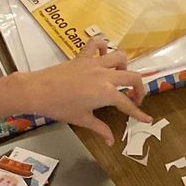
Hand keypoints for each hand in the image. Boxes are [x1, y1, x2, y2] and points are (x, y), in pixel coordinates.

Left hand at [22, 46, 151, 146]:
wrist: (38, 91)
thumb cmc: (60, 107)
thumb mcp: (83, 119)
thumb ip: (100, 128)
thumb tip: (110, 141)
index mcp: (106, 93)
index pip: (128, 105)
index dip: (139, 114)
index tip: (147, 119)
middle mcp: (105, 75)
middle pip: (133, 77)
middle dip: (139, 88)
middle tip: (135, 99)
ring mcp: (95, 63)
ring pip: (120, 57)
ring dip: (125, 66)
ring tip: (120, 76)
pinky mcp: (83, 57)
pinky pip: (97, 44)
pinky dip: (103, 46)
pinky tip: (103, 54)